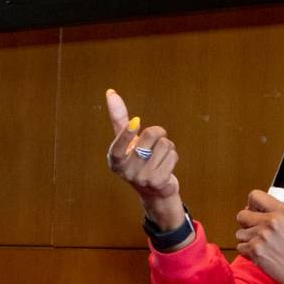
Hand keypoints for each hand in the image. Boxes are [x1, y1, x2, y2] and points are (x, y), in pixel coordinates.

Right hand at [104, 89, 184, 232]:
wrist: (153, 191)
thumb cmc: (138, 159)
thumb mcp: (127, 141)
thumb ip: (119, 118)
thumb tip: (110, 93)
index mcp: (115, 161)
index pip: (119, 146)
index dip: (127, 134)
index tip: (135, 123)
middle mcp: (126, 171)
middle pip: (150, 135)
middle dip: (158, 132)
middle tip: (155, 140)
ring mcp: (142, 178)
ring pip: (165, 144)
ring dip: (167, 146)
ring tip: (159, 156)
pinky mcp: (158, 182)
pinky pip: (173, 156)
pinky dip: (172, 157)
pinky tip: (165, 166)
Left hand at [235, 191, 283, 283]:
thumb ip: (273, 214)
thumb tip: (249, 209)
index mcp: (283, 211)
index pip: (255, 195)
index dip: (251, 205)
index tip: (255, 213)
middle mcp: (272, 220)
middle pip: (242, 215)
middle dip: (246, 225)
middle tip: (259, 234)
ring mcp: (262, 235)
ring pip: (239, 233)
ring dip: (247, 241)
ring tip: (264, 248)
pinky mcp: (255, 250)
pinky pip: (240, 247)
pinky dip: (247, 253)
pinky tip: (262, 256)